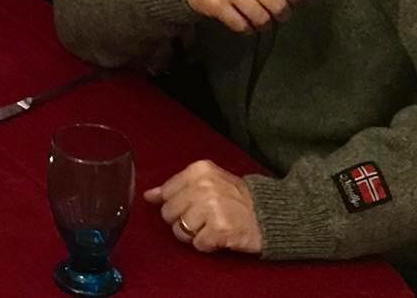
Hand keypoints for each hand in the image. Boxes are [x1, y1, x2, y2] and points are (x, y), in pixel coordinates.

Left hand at [145, 161, 263, 254]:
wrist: (268, 213)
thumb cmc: (235, 198)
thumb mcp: (207, 182)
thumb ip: (176, 187)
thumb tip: (148, 195)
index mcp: (199, 170)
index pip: (166, 192)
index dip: (176, 204)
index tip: (192, 205)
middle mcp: (203, 186)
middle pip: (169, 213)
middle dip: (182, 221)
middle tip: (202, 219)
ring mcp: (211, 207)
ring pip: (180, 231)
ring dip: (194, 235)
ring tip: (210, 228)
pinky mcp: (219, 229)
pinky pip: (198, 244)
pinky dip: (207, 245)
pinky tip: (219, 236)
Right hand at [184, 0, 321, 33]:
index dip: (293, 1)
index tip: (286, 3)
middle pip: (278, 5)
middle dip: (279, 16)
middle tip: (272, 14)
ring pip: (262, 18)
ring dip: (263, 24)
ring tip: (257, 19)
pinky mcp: (216, 4)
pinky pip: (242, 26)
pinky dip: (246, 29)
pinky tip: (242, 21)